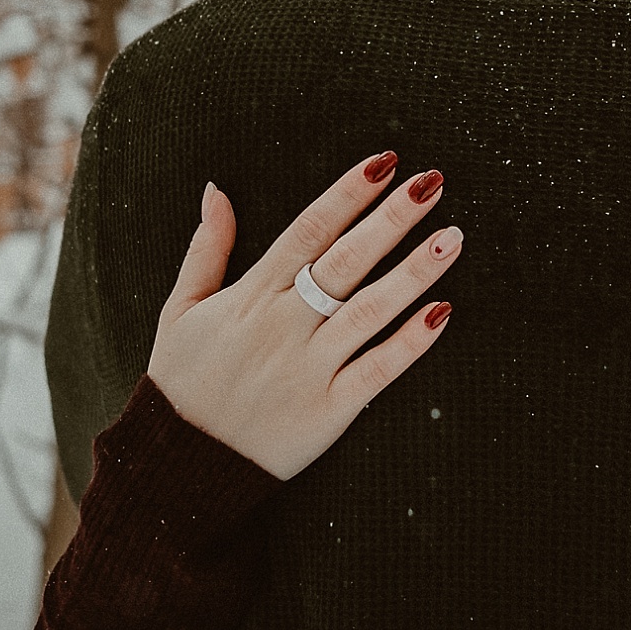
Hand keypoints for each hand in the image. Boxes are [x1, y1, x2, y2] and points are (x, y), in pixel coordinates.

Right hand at [148, 151, 462, 479]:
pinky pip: (377, 371)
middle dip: (391, 219)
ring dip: (413, 272)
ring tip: (452, 236)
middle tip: (432, 182)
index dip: (348, 193)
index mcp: (251, 296)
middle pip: (345, 261)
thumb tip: (216, 190)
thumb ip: (205, 249)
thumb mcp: (179, 309)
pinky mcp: (328, 410)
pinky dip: (409, 343)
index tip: (384, 163)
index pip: (308, 231)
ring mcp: (308, 368)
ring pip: (369, 310)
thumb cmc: (183, 382)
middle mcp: (283, 326)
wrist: (178, 466)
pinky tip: (442, 312)